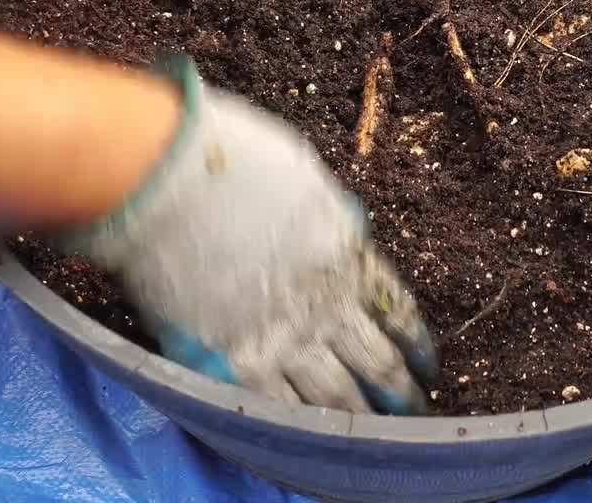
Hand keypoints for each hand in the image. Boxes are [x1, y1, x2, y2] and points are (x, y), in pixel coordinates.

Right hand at [54, 60, 438, 412]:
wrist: (167, 179)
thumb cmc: (231, 156)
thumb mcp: (305, 178)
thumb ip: (328, 217)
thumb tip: (342, 232)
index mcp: (347, 255)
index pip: (398, 312)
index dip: (415, 344)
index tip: (425, 362)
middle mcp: (325, 304)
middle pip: (376, 363)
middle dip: (399, 391)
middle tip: (413, 409)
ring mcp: (282, 338)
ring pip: (337, 396)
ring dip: (361, 418)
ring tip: (375, 431)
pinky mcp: (234, 361)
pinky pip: (279, 407)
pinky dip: (302, 425)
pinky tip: (312, 434)